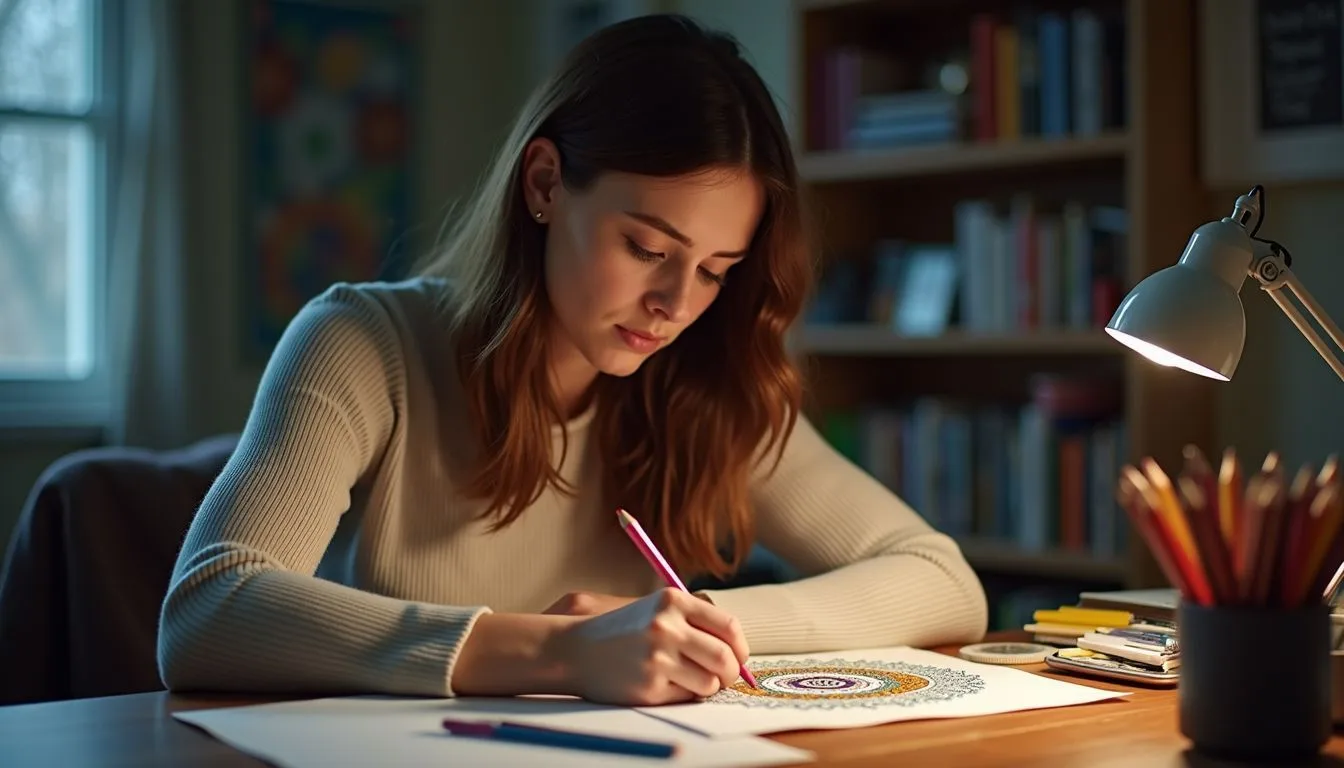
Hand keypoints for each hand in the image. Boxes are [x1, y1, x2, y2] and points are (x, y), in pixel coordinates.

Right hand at [551, 588, 749, 705]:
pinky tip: (664, 684)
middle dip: (731, 672)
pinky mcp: (649, 686)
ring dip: (707, 686)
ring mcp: (658, 657)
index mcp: (672, 601)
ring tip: (689, 679)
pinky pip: (687, 697)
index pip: (728, 626)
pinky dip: (684, 694)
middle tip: (723, 676)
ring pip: (710, 682)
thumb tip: (739, 651)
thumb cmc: (624, 631)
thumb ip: (696, 622)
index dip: (740, 646)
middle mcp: (666, 626)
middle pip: (725, 657)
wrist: (575, 648)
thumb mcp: (658, 610)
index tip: (738, 656)